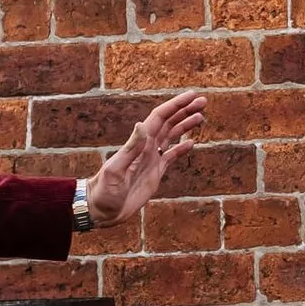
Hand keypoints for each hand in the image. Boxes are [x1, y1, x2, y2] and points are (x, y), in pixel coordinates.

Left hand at [83, 91, 206, 226]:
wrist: (101, 209)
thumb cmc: (105, 190)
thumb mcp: (116, 170)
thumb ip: (130, 149)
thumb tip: (141, 124)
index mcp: (140, 143)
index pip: (160, 118)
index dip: (176, 105)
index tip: (191, 96)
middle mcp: (147, 147)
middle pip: (169, 123)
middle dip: (185, 111)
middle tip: (203, 101)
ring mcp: (151, 159)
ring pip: (172, 136)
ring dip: (185, 125)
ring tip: (200, 116)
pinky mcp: (155, 173)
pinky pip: (171, 156)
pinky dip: (181, 148)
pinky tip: (191, 143)